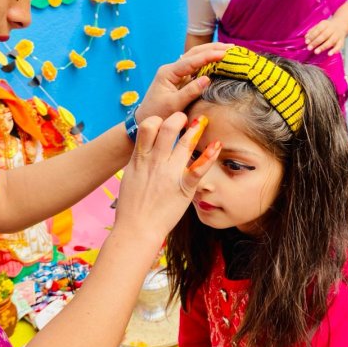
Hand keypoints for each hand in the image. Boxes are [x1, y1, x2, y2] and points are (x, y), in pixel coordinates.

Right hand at [114, 112, 220, 241]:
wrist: (136, 229)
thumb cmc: (131, 206)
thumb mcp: (130, 176)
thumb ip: (139, 161)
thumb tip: (144, 149)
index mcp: (140, 158)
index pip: (148, 126)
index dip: (157, 120)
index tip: (163, 123)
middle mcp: (155, 161)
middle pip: (168, 127)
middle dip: (178, 117)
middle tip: (184, 118)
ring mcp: (170, 173)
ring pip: (185, 142)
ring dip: (195, 129)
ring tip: (202, 122)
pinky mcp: (184, 187)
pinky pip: (199, 168)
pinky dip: (210, 155)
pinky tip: (217, 146)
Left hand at [136, 43, 230, 121]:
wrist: (144, 120)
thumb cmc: (157, 114)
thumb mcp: (173, 105)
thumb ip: (190, 92)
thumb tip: (207, 79)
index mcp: (168, 72)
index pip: (192, 60)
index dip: (209, 56)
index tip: (225, 53)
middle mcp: (172, 69)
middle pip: (194, 53)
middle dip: (213, 48)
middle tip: (233, 48)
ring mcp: (176, 73)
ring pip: (196, 58)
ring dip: (212, 52)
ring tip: (230, 50)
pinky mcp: (180, 79)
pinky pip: (196, 67)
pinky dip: (209, 62)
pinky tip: (220, 61)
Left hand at [305, 19, 346, 55]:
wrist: (341, 25)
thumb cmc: (327, 27)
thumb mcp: (319, 26)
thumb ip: (312, 31)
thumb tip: (306, 37)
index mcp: (325, 24)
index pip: (318, 30)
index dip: (312, 36)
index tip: (306, 42)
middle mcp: (332, 29)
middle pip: (324, 35)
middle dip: (316, 42)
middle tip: (309, 48)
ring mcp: (338, 35)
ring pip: (331, 41)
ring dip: (323, 47)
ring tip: (316, 52)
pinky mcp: (341, 41)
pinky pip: (339, 46)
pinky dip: (334, 50)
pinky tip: (329, 54)